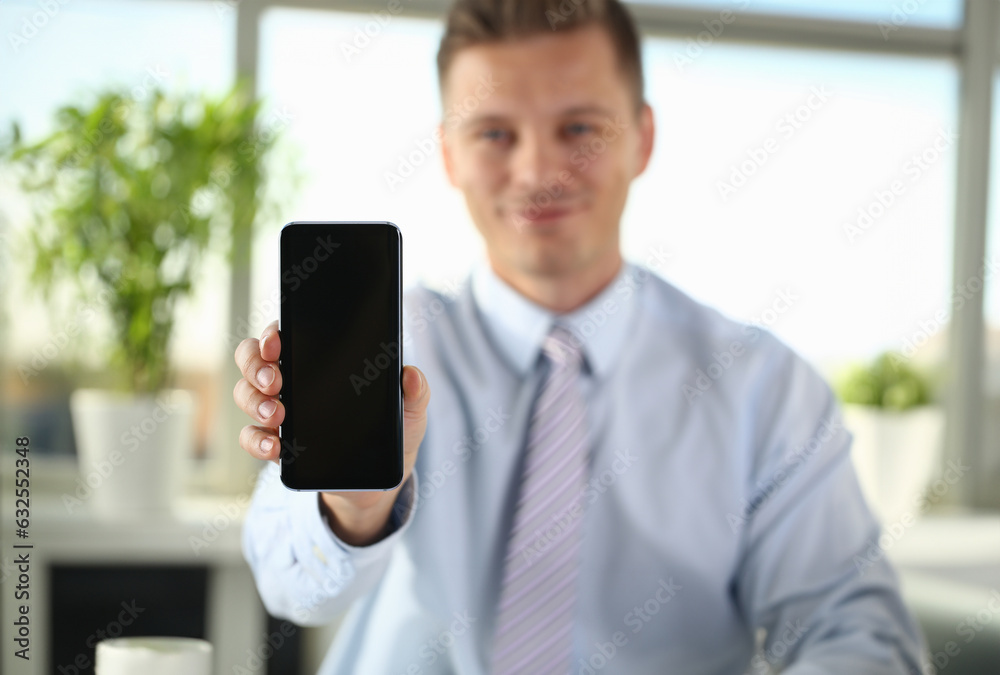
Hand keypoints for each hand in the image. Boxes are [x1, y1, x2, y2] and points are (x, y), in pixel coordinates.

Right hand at [234, 319, 430, 544]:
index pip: (286, 334)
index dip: (273, 334)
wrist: (380, 479)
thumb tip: (412, 374)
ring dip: (254, 401)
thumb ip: (416, 392)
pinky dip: (257, 440)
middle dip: (256, 365)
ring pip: (246, 394)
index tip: (277, 343)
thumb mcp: (410, 411)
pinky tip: (275, 445)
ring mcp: (279, 411)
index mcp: (321, 360)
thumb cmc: (393, 431)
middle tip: (275, 381)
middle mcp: (292, 381)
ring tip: (276, 413)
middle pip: (253, 358)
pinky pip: (251, 436)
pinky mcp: (277, 443)